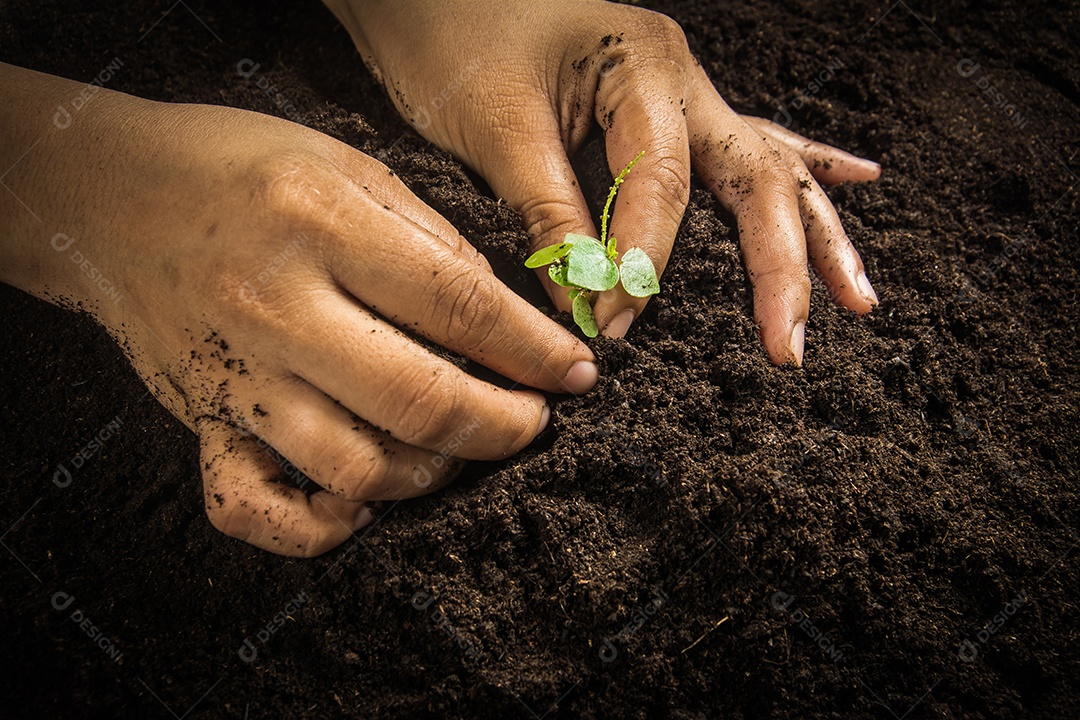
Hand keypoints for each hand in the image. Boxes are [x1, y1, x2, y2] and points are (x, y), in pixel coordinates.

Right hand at [0, 63, 596, 555]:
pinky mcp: (198, 420)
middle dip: (503, 426)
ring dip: (430, 474)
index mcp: (319, 224)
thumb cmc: (236, 168)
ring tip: (460, 449)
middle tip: (535, 420)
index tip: (577, 372)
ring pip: (352, 467)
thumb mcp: (344, 164)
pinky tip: (358, 508)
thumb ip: (426, 238)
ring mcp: (233, 373)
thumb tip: (503, 318)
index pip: (458, 304)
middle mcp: (275, 307)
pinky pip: (249, 508)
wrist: (107, 197)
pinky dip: (313, 529)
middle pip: (417, 401)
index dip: (533, 348)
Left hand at [325, 0, 880, 363]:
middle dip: (778, 268)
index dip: (642, 262)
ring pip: (769, 166)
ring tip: (858, 301)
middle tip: (786, 347)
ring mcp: (686, 90)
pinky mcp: (672, 108)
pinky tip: (858, 181)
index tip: (614, 324)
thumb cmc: (455, 37)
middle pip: (753, 178)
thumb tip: (586, 304)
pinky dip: (803, 172)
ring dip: (814, 236)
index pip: (662, 184)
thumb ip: (547, 217)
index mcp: (641, 66)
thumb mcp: (495, 129)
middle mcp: (681, 77)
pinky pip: (751, 144)